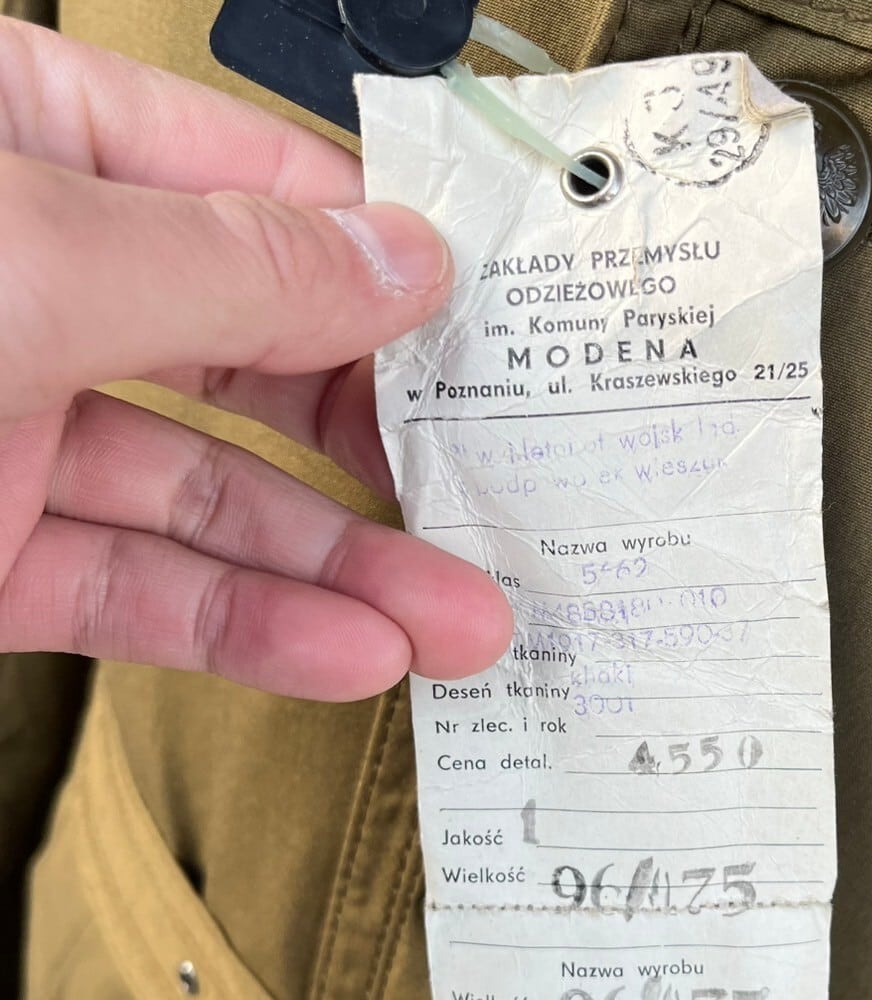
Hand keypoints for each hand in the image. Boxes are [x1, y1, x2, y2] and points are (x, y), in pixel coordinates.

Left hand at [0, 19, 511, 699]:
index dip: (384, 258)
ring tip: (459, 614)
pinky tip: (346, 652)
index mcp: (25, 146)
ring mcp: (4, 428)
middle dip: (386, 442)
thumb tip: (398, 260)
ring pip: (211, 498)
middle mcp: (30, 285)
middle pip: (258, 360)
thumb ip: (227, 265)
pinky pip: (138, 591)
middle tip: (493, 484)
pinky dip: (245, 629)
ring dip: (345, 569)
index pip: (252, 187)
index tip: (493, 326)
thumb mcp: (28, 252)